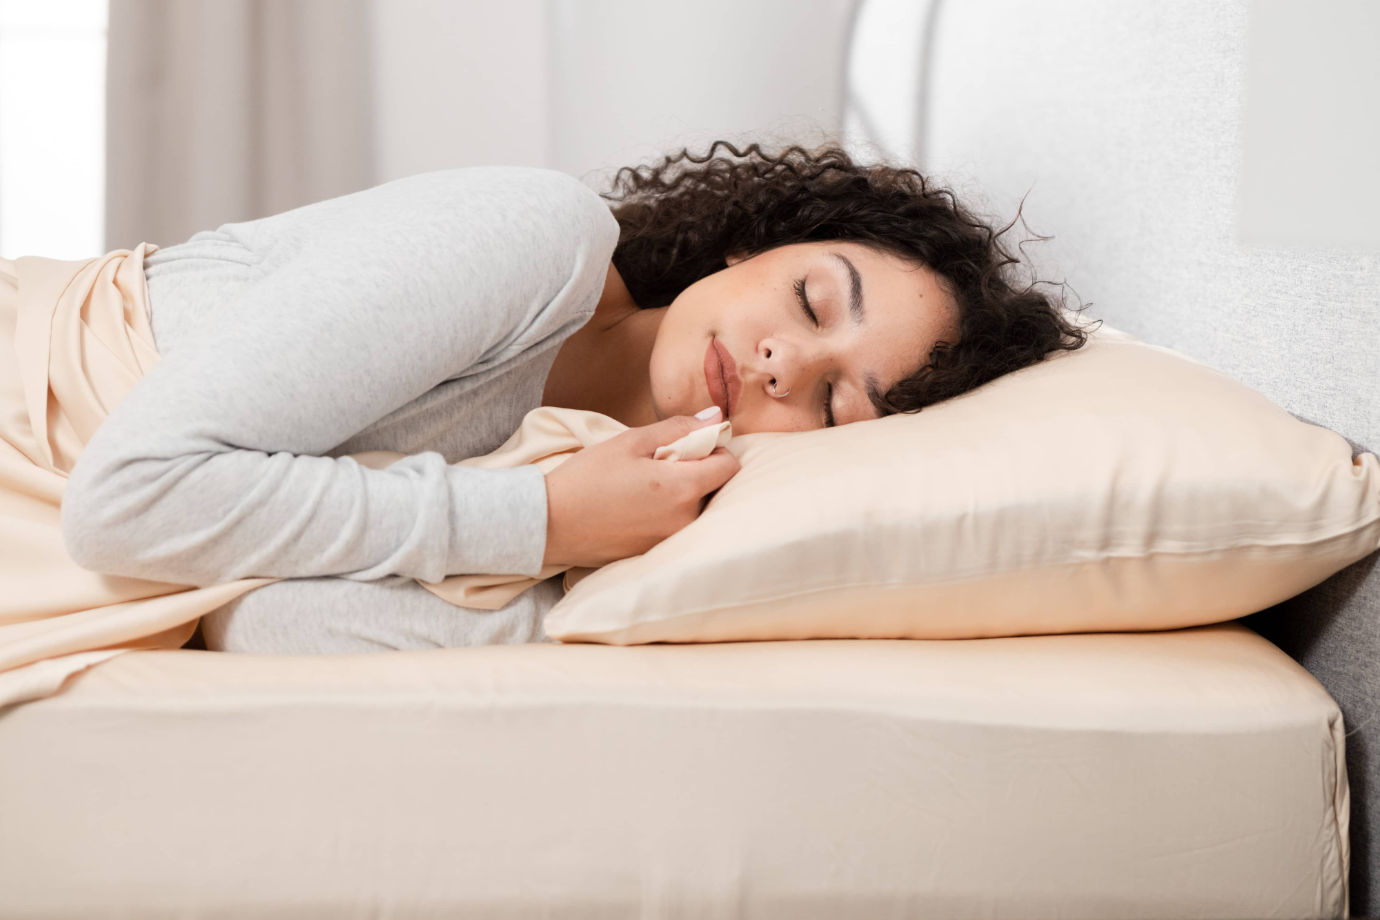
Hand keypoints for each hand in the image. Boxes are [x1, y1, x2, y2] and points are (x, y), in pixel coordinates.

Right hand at [541, 410, 739, 567]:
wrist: (549, 523)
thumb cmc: (587, 477)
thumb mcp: (630, 442)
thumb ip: (678, 428)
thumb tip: (716, 419)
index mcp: (682, 488)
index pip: (730, 467)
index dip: (715, 450)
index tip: (689, 445)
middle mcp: (685, 520)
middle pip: (714, 489)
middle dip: (696, 472)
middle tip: (659, 464)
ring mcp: (671, 541)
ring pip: (696, 509)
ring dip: (681, 494)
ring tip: (643, 487)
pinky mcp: (656, 553)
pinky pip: (676, 527)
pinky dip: (665, 514)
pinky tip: (634, 508)